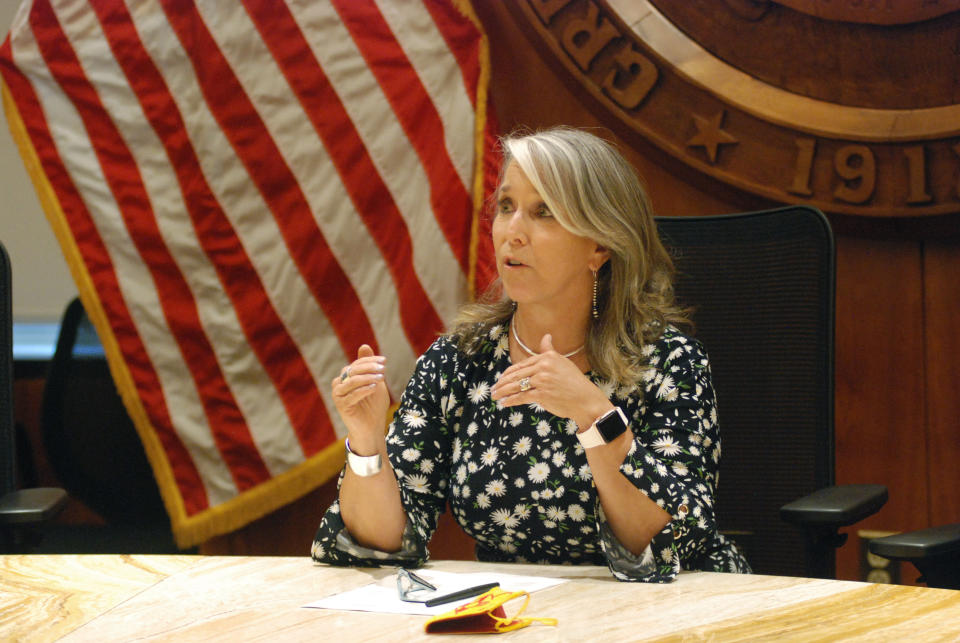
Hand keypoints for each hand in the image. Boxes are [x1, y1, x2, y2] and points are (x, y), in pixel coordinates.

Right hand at [331, 344, 388, 450]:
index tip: (384, 360)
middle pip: (353, 370)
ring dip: (368, 377)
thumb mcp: (375, 382)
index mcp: (346, 377)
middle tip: (383, 368)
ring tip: (381, 377)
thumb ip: (369, 366)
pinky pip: (352, 394)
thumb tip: (364, 345)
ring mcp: (338, 395)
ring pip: (352, 381)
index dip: (370, 360)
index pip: (357, 363)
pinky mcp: (341, 405)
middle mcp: (339, 384)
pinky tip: (375, 387)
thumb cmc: (373, 405)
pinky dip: (364, 389)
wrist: (371, 428)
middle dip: (369, 367)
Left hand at [491, 334, 611, 428]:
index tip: (501, 378)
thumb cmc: (574, 382)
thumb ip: (549, 351)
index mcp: (547, 357)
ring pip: (516, 386)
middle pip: (516, 375)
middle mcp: (543, 366)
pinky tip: (504, 403)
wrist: (585, 400)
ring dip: (502, 392)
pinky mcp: (541, 395)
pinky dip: (510, 400)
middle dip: (502, 383)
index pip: (522, 365)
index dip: (509, 373)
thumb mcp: (562, 362)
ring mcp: (542, 381)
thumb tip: (546, 336)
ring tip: (495, 396)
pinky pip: (521, 397)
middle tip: (494, 389)